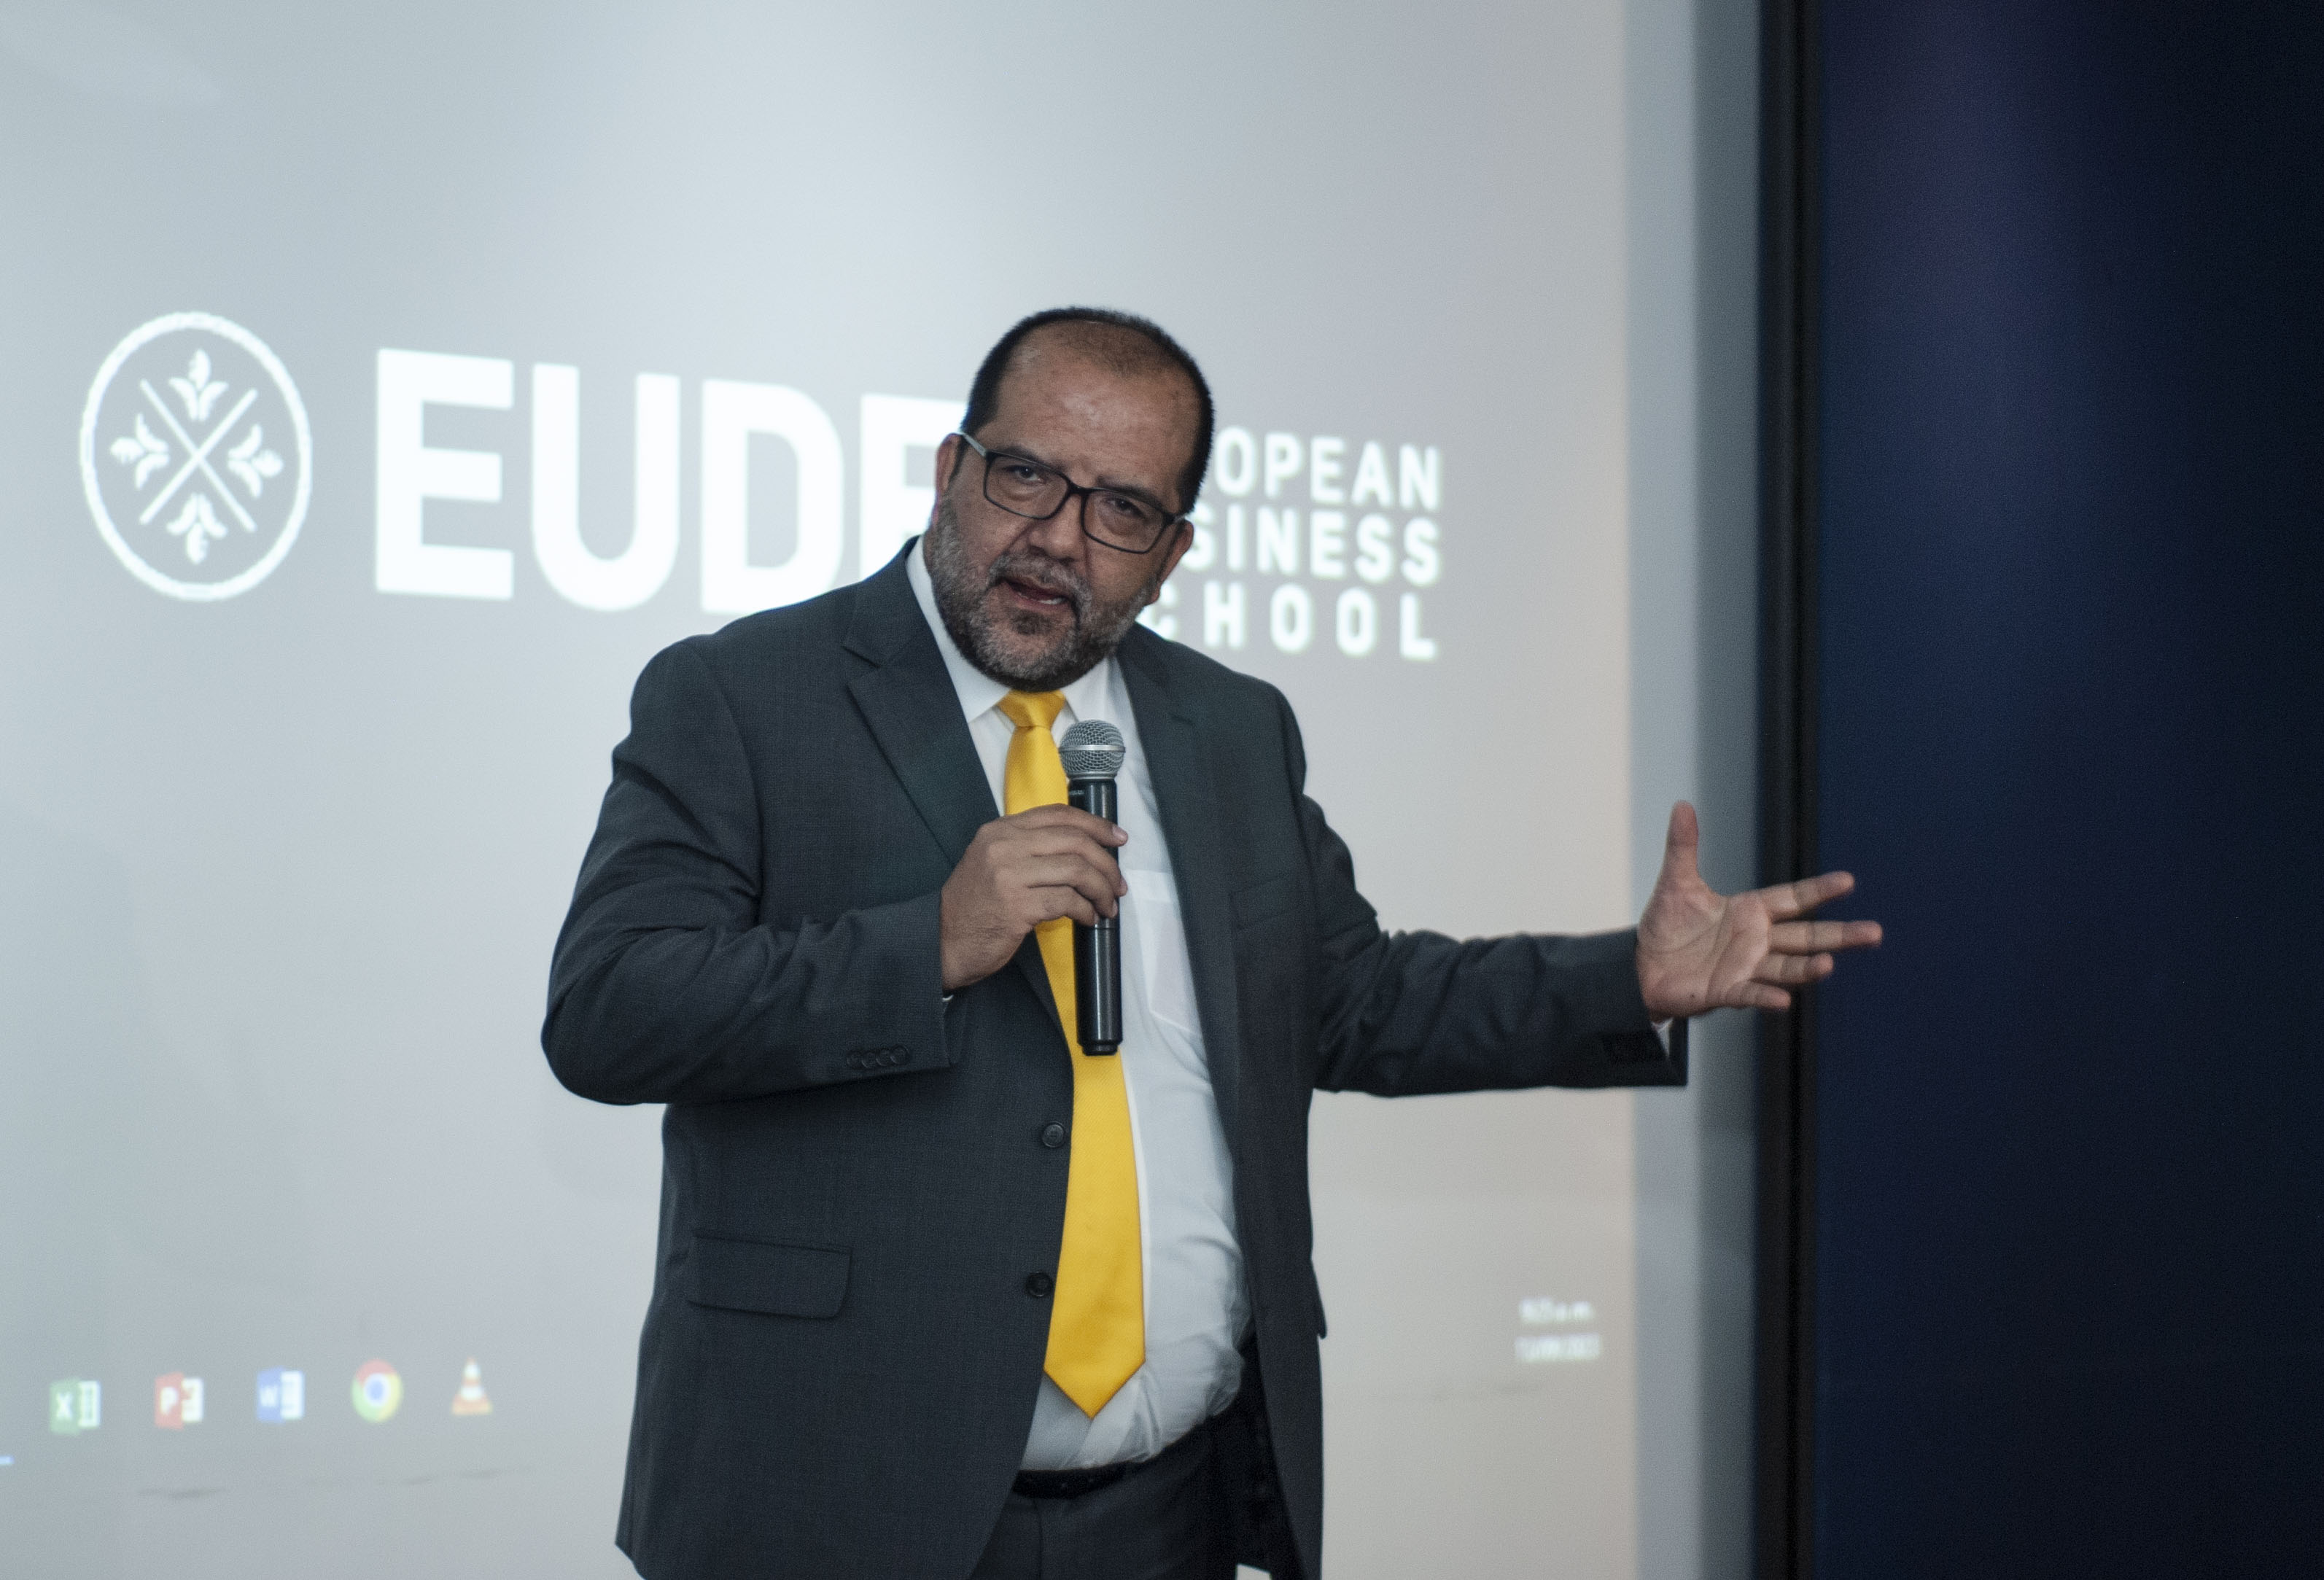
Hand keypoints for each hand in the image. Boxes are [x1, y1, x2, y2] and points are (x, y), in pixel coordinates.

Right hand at [940, 806, 1128, 990]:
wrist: (942, 941)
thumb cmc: (974, 906)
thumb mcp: (993, 862)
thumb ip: (1028, 848)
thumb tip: (1082, 850)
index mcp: (1000, 830)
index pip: (1058, 814)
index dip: (1095, 824)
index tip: (1118, 838)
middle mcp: (1004, 846)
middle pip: (1074, 842)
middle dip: (1106, 864)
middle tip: (1119, 884)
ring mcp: (1009, 875)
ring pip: (1076, 871)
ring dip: (1101, 890)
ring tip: (1108, 906)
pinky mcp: (1016, 906)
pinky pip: (1067, 901)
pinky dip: (1086, 910)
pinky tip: (1088, 919)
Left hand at [1635, 801, 1882, 1018]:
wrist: (1641, 965)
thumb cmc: (1666, 925)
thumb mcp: (1676, 882)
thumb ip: (1683, 846)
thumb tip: (1682, 805)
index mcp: (1750, 911)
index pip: (1793, 898)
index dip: (1819, 891)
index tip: (1848, 881)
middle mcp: (1756, 940)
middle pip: (1806, 937)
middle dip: (1839, 935)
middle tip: (1874, 933)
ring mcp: (1745, 967)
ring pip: (1787, 967)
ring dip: (1808, 967)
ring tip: (1829, 964)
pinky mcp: (1726, 991)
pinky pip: (1751, 993)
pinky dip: (1766, 996)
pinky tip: (1784, 1000)